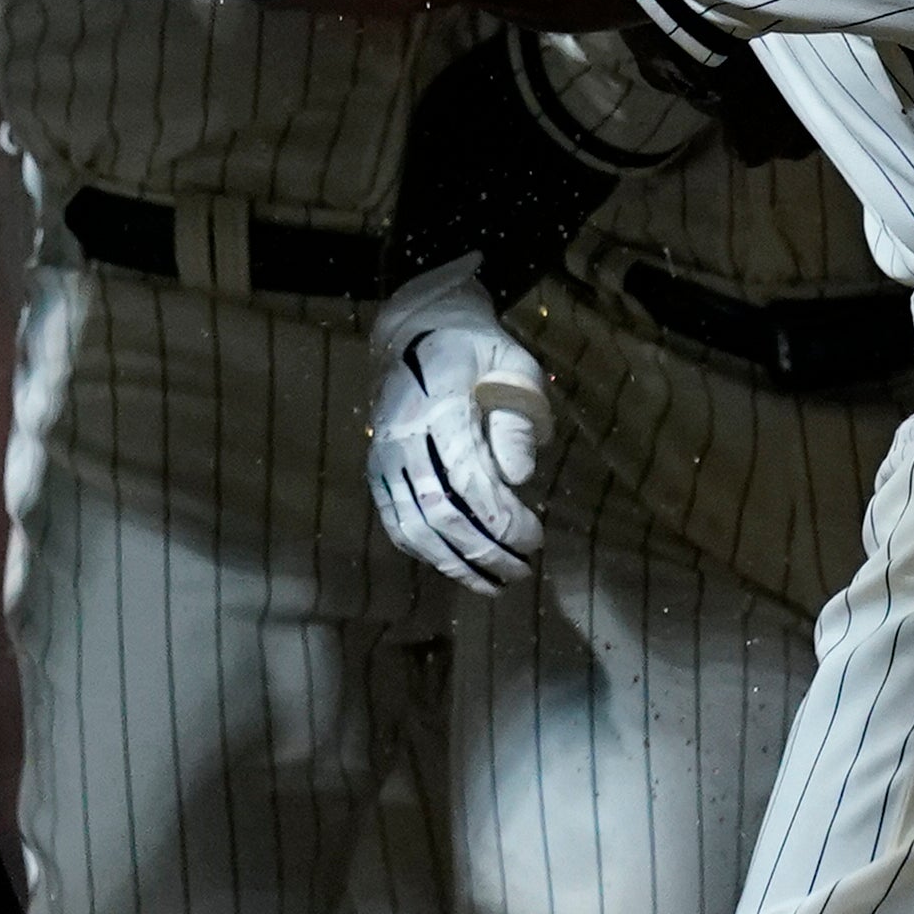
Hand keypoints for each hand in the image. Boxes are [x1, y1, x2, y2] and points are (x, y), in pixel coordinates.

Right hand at [365, 261, 552, 591]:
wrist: (417, 330)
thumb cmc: (477, 351)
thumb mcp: (514, 368)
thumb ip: (518, 421)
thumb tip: (519, 479)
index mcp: (440, 407)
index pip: (469, 480)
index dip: (503, 519)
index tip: (536, 537)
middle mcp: (403, 437)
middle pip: (440, 513)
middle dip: (486, 551)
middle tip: (524, 569)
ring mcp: (384, 456)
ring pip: (413, 527)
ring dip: (456, 564)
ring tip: (495, 584)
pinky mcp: (377, 470)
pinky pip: (396, 522)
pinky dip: (427, 552)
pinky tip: (458, 565)